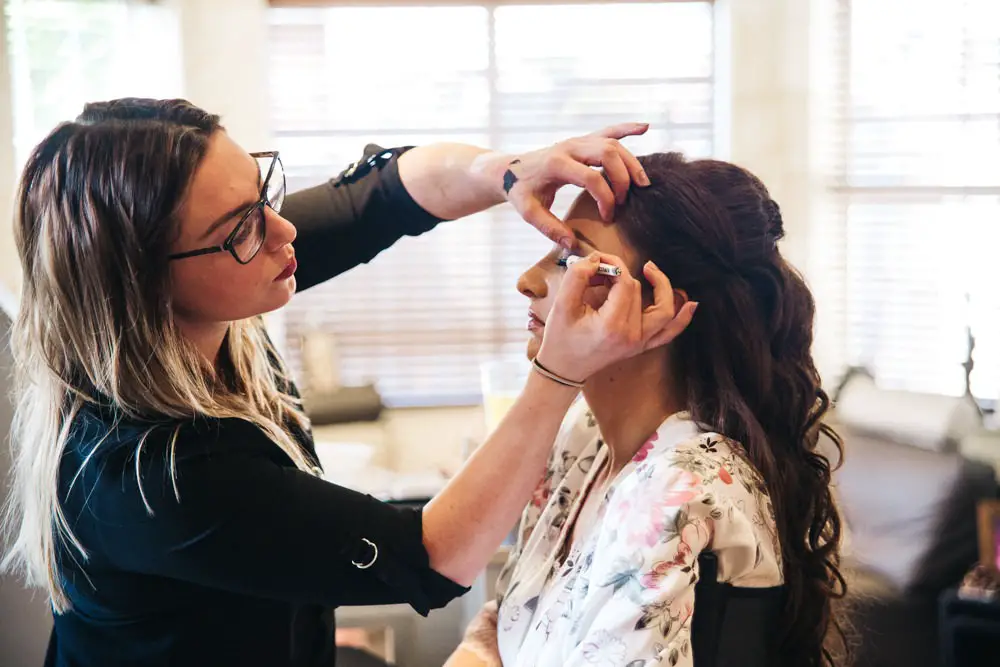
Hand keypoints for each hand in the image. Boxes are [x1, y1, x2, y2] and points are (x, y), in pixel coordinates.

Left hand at [501, 123, 651, 247]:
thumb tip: (572, 245)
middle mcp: (569, 147)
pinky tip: (645, 127)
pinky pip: (608, 131)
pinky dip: (627, 128)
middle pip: (607, 154)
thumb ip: (550, 228)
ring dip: (630, 162)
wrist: (510, 169)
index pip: (592, 178)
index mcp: (556, 164)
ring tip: (642, 183)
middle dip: (622, 179)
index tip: (608, 217)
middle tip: (624, 201)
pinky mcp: (582, 140)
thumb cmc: (520, 191)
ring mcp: (577, 141)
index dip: (605, 199)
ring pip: (612, 143)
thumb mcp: (529, 212)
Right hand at [536, 253, 697, 382]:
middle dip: (621, 274)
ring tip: (651, 269)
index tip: (597, 262)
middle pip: (637, 291)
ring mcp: (639, 343)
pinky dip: (681, 319)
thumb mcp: (561, 304)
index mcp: (612, 325)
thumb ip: (578, 276)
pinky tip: (691, 304)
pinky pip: (668, 333)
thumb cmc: (560, 339)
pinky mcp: (641, 346)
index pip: (624, 283)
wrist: (563, 369)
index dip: (612, 265)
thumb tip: (597, 260)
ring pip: (664, 310)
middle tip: (600, 271)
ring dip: (662, 288)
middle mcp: (631, 335)